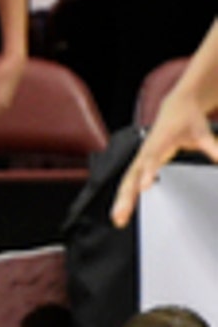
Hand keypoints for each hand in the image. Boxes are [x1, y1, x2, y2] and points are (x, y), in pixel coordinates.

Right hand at [110, 93, 217, 226]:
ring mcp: (141, 158)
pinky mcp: (141, 163)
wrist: (177, 106)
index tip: (143, 187)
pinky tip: (122, 211)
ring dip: (122, 200)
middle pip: (132, 175)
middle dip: (126, 195)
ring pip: (127, 180)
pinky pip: (129, 181)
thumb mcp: (203, 131)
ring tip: (118, 219)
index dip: (147, 172)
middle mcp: (146, 151)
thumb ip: (211, 147)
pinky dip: (124, 196)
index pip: (152, 158)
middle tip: (121, 214)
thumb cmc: (188, 119)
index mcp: (160, 141)